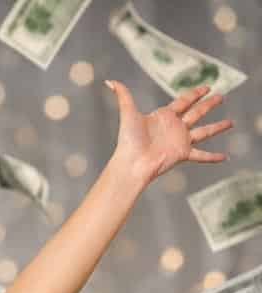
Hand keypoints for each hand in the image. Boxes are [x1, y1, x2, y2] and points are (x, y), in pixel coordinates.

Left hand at [108, 79, 232, 184]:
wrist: (132, 163)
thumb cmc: (128, 140)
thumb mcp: (128, 113)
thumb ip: (123, 95)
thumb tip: (108, 81)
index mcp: (165, 115)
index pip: (184, 101)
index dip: (196, 93)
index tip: (206, 87)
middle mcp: (175, 127)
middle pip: (197, 112)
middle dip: (210, 104)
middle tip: (221, 96)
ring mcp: (180, 140)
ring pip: (205, 131)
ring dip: (218, 127)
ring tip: (231, 123)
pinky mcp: (183, 153)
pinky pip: (202, 155)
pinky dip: (213, 157)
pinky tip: (225, 157)